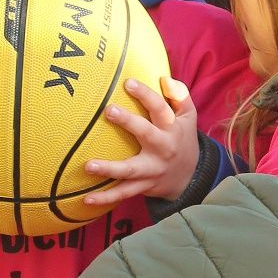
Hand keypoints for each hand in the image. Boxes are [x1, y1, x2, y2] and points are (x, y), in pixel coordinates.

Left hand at [83, 77, 199, 207]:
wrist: (192, 177)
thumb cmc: (182, 139)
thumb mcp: (188, 116)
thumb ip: (179, 95)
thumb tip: (164, 78)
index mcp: (171, 128)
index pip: (160, 108)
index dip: (146, 95)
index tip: (128, 83)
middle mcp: (162, 148)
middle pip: (146, 134)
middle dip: (128, 123)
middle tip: (109, 111)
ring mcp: (151, 170)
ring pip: (130, 170)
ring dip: (109, 169)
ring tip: (88, 166)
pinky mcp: (143, 186)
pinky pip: (123, 193)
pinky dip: (106, 198)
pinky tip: (86, 199)